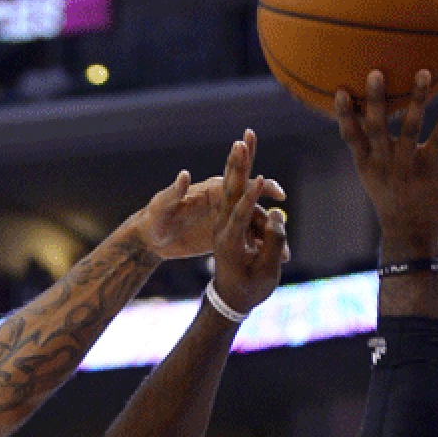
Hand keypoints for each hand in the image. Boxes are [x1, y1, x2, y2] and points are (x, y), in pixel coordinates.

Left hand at [131, 135, 285, 261]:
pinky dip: (260, 248)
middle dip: (271, 208)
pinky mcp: (222, 234)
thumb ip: (173, 192)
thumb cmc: (153, 220)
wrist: (151, 239)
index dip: (259, 186)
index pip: (240, 184)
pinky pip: (246, 239)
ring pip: (253, 224)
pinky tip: (273, 262)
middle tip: (286, 210)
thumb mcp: (162, 206)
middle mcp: (221, 202)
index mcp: (210, 191)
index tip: (277, 192)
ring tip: (286, 256)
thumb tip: (184, 174)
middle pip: (252, 200)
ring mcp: (224, 218)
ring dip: (269, 237)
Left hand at [210, 131, 289, 314]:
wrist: (230, 299)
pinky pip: (242, 196)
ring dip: (241, 161)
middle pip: (232, 188)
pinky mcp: (233, 220)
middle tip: (243, 138)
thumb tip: (278, 215)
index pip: (240, 213)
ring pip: (235, 186)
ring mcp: (227, 222)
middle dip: (240, 163)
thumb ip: (272, 243)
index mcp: (228, 240)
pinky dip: (246, 177)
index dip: (252, 197)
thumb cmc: (248, 289)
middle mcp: (224, 226)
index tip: (261, 179)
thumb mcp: (264, 273)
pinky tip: (248, 154)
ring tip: (244, 138)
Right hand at [335, 70, 437, 257]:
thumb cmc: (392, 198)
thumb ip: (374, 149)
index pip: (351, 136)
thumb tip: (372, 121)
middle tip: (375, 72)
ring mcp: (406, 165)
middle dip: (374, 100)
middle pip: (376, 127)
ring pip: (409, 128)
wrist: (410, 231)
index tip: (340, 90)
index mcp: (366, 163)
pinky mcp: (429, 169)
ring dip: (415, 99)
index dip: (344, 114)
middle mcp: (383, 163)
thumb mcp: (375, 175)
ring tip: (422, 72)